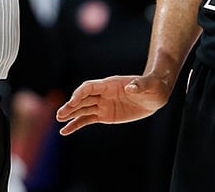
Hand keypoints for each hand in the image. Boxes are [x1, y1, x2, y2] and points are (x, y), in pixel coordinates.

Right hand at [56, 74, 170, 134]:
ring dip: (70, 115)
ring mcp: (103, 104)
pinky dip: (76, 125)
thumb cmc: (153, 86)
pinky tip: (65, 131)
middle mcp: (103, 93)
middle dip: (72, 106)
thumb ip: (138, 85)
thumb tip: (131, 88)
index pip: (90, 87)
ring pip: (83, 109)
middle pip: (83, 99)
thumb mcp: (148, 85)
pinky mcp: (105, 115)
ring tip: (59, 121)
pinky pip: (88, 120)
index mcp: (110, 84)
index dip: (80, 93)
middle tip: (60, 115)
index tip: (73, 102)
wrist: (155, 95)